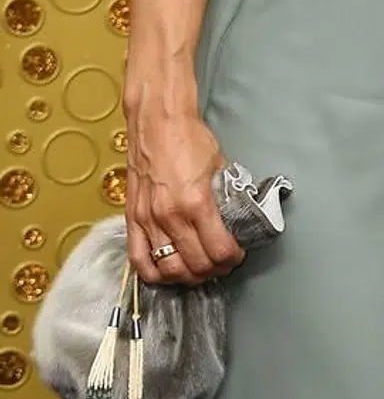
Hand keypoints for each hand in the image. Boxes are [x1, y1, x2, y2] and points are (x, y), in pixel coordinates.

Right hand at [126, 109, 243, 286]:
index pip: (218, 249)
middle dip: (214, 270)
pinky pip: (138, 260)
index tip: (237, 254)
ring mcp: (148, 220)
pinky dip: (155, 273)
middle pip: (195, 265)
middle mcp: (170, 216)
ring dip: (188, 277)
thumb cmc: (189, 138)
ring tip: (199, 270)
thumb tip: (237, 216)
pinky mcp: (132, 219)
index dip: (232, 258)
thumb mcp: (220, 166)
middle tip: (222, 265)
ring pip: (168, 269)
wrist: (158, 122)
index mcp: (196, 202)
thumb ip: (225, 196)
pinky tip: (168, 272)